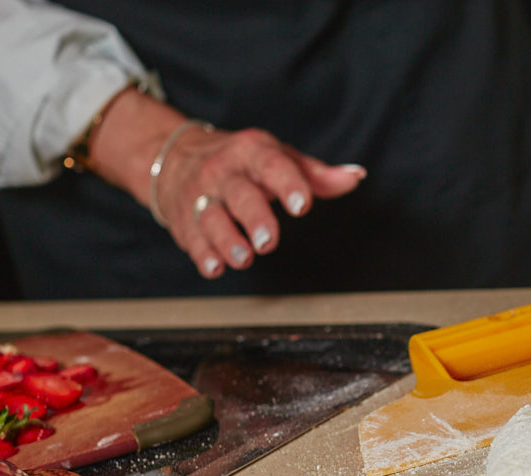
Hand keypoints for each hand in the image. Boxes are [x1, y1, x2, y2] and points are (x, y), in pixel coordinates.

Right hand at [87, 89, 364, 278]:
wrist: (176, 157)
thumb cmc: (241, 163)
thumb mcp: (278, 158)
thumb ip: (317, 174)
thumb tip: (354, 176)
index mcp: (252, 152)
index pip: (271, 164)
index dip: (288, 184)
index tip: (302, 205)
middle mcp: (223, 172)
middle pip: (239, 194)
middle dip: (254, 218)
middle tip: (268, 241)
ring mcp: (201, 196)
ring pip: (211, 217)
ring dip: (226, 240)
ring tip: (243, 258)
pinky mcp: (184, 219)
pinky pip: (192, 238)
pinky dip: (202, 254)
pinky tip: (215, 267)